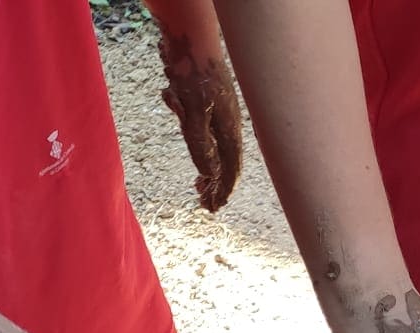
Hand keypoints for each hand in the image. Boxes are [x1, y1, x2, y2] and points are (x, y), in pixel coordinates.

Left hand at [159, 30, 243, 211]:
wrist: (188, 36)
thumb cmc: (191, 73)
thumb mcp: (192, 115)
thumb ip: (200, 146)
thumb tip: (209, 173)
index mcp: (230, 129)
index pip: (231, 169)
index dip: (223, 190)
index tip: (213, 208)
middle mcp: (229, 123)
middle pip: (226, 161)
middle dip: (216, 183)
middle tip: (204, 201)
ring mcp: (220, 112)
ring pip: (217, 147)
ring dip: (208, 167)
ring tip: (198, 183)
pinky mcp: (209, 101)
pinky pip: (207, 130)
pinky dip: (201, 146)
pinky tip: (191, 143)